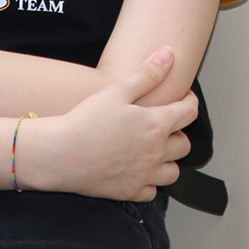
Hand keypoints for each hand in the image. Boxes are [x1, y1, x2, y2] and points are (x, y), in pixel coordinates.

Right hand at [27, 49, 198, 201]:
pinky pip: (152, 192)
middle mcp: (156, 153)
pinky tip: (138, 171)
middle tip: (164, 126)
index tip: (183, 98)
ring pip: (173, 172)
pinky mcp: (129, 192)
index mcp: (156, 125)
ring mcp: (143, 175)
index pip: (189, 112)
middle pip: (184, 145)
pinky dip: (150, 183)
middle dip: (178, 133)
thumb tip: (169, 55)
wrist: (59, 154)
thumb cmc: (86, 121)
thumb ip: (147, 74)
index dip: (189, 102)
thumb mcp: (117, 91)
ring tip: (154, 150)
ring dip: (169, 161)